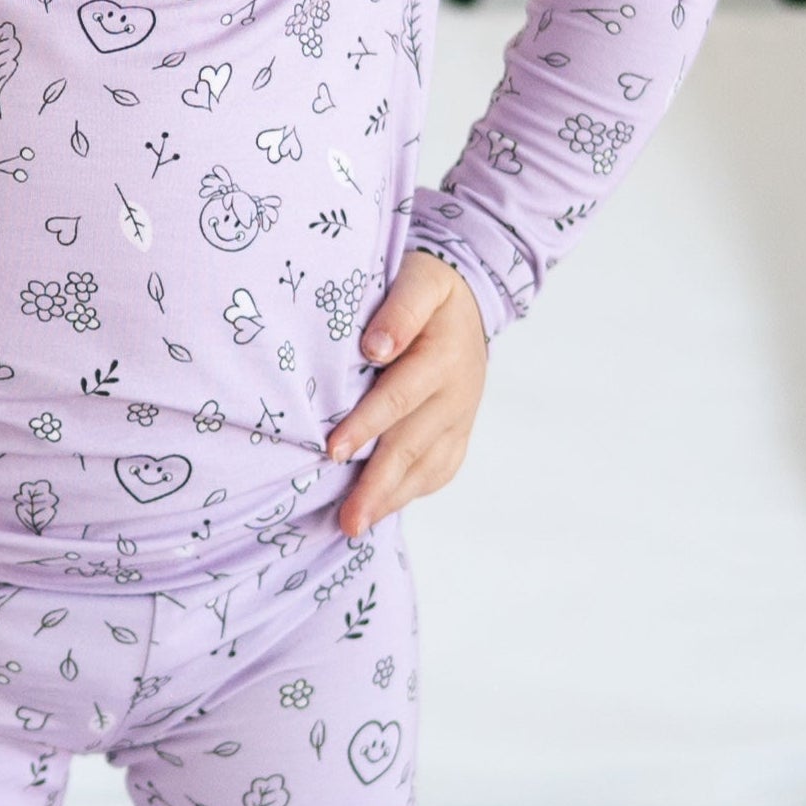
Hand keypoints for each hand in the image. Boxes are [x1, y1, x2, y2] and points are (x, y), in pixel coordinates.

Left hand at [325, 249, 488, 534]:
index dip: (366, 426)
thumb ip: (401, 310)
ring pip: (426, 467)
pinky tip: (382, 509)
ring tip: (355, 525)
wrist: (473, 301)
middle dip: (376, 484)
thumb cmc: (429, 288)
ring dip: (390, 499)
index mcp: (443, 356)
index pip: (399, 398)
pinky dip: (411, 493)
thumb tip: (375, 348)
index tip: (332, 451)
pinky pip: (440, 471)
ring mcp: (461, 418)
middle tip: (347, 520)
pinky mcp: (460, 434)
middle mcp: (457, 394)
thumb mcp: (420, 280)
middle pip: (411, 445)